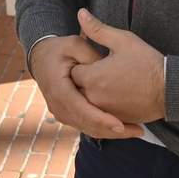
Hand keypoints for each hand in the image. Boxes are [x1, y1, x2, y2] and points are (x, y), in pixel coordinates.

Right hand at [28, 35, 143, 139]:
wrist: (42, 58)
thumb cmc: (60, 49)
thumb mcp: (74, 44)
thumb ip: (91, 57)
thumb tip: (107, 69)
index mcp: (59, 89)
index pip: (81, 110)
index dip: (101, 119)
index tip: (121, 124)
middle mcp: (58, 106)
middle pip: (87, 124)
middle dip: (111, 131)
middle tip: (137, 131)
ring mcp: (62, 113)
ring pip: (88, 129)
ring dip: (111, 133)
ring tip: (136, 130)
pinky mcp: (68, 116)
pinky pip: (87, 126)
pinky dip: (105, 129)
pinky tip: (125, 128)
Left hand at [69, 11, 165, 124]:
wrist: (170, 89)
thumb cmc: (147, 62)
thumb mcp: (123, 40)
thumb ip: (98, 29)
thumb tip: (80, 12)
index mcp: (92, 77)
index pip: (73, 71)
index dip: (83, 64)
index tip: (95, 61)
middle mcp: (93, 97)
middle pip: (77, 89)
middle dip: (84, 81)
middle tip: (102, 72)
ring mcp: (103, 112)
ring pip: (87, 103)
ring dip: (92, 95)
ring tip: (110, 84)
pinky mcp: (114, 121)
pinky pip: (99, 115)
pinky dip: (103, 107)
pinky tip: (116, 96)